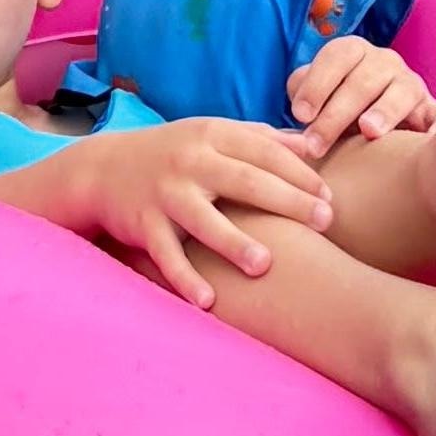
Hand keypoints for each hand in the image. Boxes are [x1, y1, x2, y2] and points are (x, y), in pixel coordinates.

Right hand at [75, 113, 331, 301]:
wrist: (104, 168)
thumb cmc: (175, 153)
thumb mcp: (213, 134)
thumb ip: (261, 139)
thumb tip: (314, 143)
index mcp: (212, 135)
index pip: (264, 151)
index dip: (300, 172)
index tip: (331, 197)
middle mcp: (190, 161)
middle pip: (245, 180)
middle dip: (287, 200)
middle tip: (325, 222)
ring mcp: (165, 193)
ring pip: (203, 219)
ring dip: (233, 243)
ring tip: (264, 265)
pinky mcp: (143, 224)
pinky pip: (166, 255)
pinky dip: (184, 278)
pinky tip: (207, 301)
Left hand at [288, 33, 435, 155]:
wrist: (381, 126)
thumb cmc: (341, 109)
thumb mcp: (319, 97)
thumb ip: (304, 94)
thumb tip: (300, 107)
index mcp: (354, 52)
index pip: (337, 56)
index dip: (317, 84)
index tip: (300, 115)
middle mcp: (385, 62)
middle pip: (363, 80)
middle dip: (336, 114)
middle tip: (316, 144)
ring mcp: (411, 84)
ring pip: (400, 93)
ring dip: (383, 111)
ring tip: (368, 132)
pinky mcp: (431, 110)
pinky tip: (430, 135)